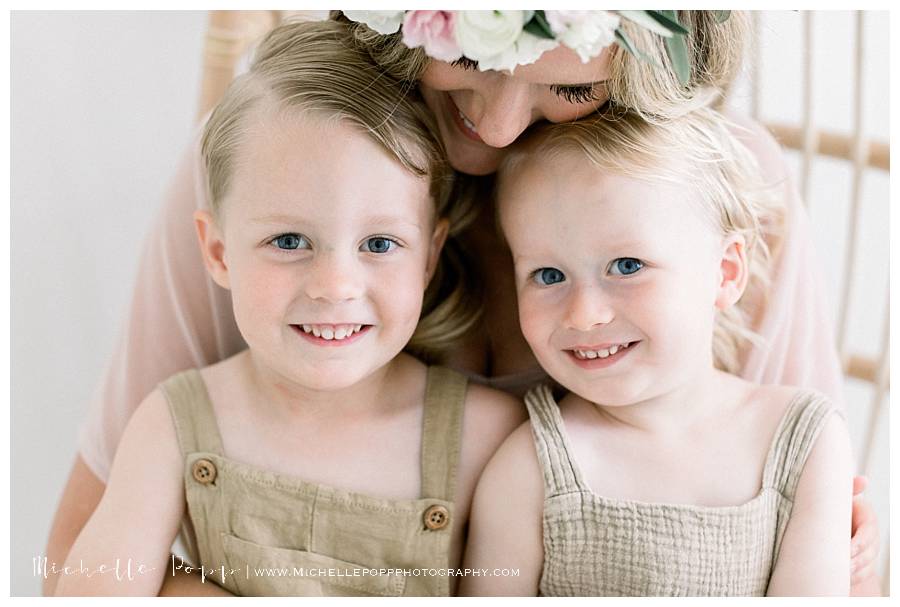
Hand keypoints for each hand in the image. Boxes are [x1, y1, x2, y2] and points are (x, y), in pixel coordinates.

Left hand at [849, 476, 879, 591]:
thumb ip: (850, 489)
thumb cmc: (838, 508)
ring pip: (865, 567)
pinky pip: (861, 576)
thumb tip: (863, 479)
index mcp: (868, 520)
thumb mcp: (842, 498)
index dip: (859, 544)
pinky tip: (841, 579)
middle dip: (855, 561)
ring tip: (839, 573)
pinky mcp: (863, 565)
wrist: (837, 523)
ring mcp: (869, 553)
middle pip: (868, 554)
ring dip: (853, 572)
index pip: (868, 536)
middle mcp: (871, 538)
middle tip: (841, 564)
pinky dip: (852, 579)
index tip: (848, 549)